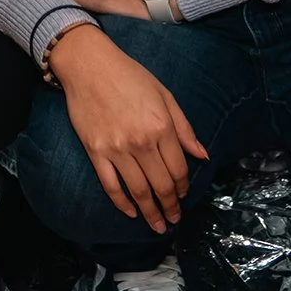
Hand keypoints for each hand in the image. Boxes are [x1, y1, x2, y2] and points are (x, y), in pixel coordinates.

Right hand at [48, 26, 207, 232]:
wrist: (89, 64)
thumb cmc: (129, 75)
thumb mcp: (164, 94)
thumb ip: (184, 127)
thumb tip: (202, 156)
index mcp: (161, 126)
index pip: (178, 169)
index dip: (183, 187)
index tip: (183, 196)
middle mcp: (141, 142)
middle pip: (161, 185)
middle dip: (170, 206)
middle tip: (174, 219)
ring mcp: (117, 148)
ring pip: (138, 191)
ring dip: (151, 213)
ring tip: (158, 225)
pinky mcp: (96, 151)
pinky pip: (111, 186)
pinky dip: (122, 203)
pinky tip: (131, 212)